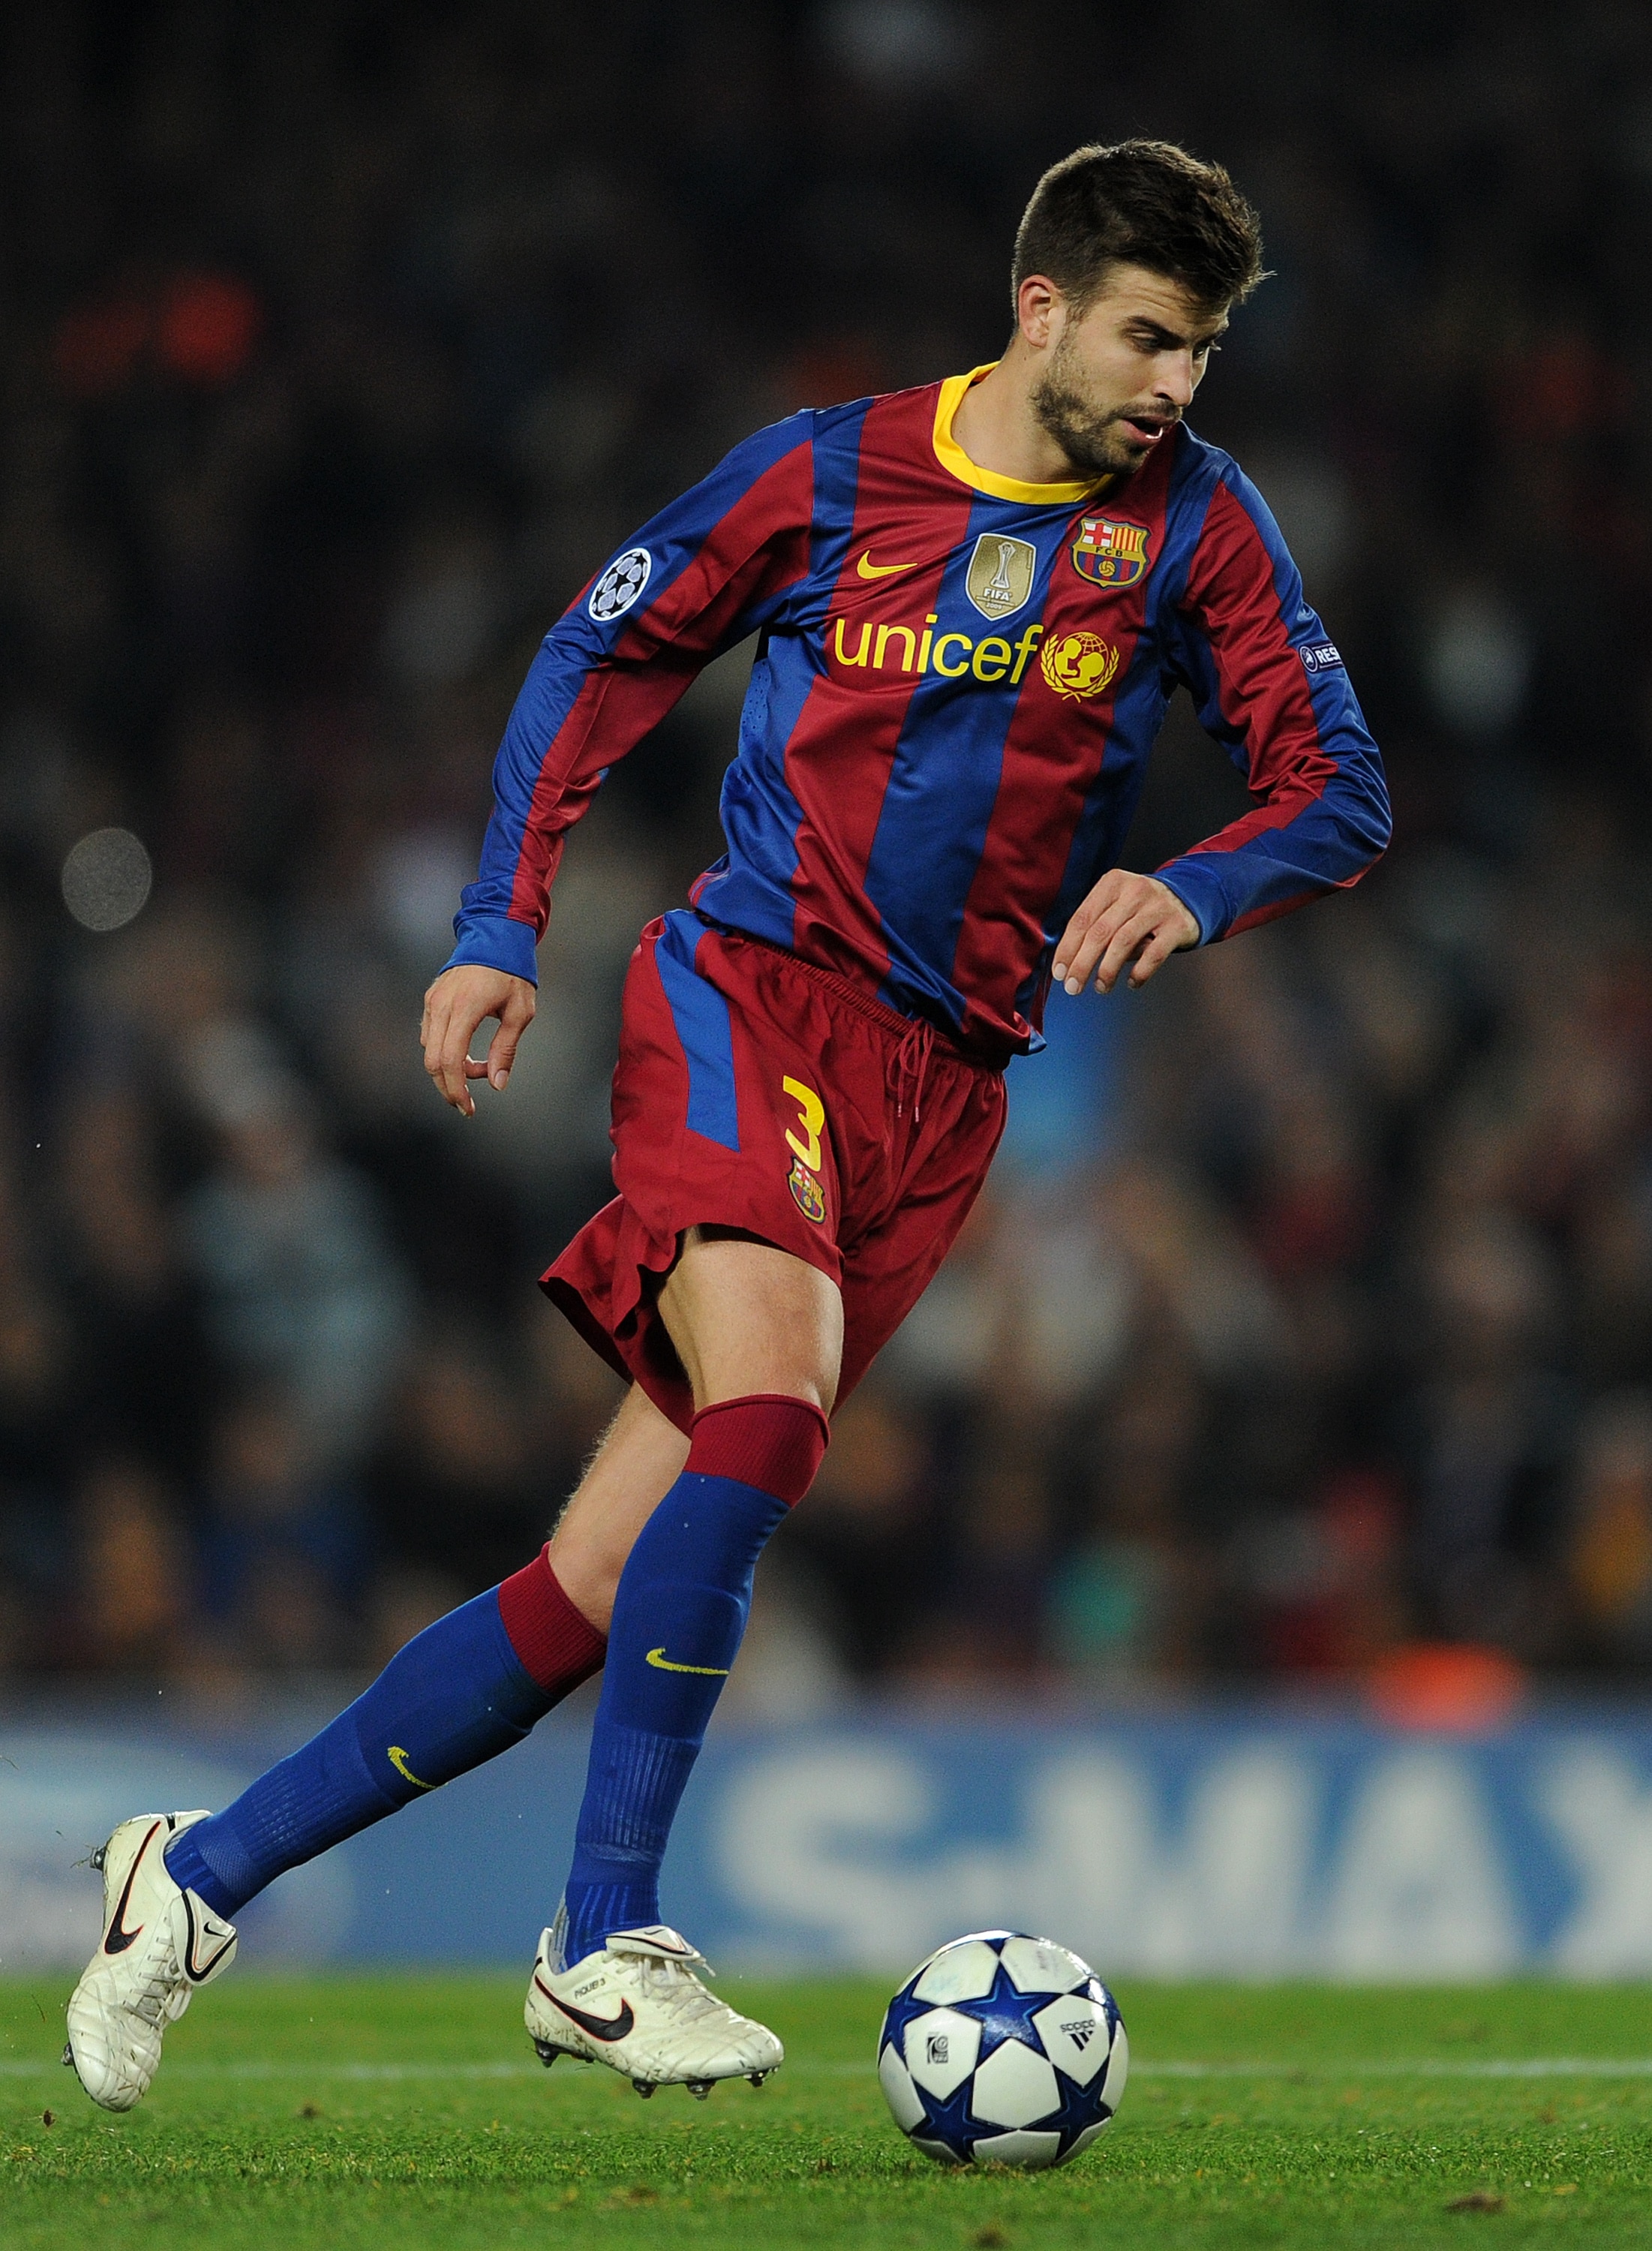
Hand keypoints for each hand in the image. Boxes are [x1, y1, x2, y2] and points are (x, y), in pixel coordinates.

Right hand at [420, 964, 536, 1116]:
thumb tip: (497, 1084)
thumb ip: (506, 1049)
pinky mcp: (431, 1000)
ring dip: (449, 1069)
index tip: (468, 1108)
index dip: (456, 1089)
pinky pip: (429, 1036)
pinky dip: (443, 1052)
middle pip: (433, 1061)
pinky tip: (465, 1053)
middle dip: (449, 1088)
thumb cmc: (512, 973)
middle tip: (468, 1104)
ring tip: (479, 1067)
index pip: (450, 1060)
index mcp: (465, 1008)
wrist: (494, 935)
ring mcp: (433, 1002)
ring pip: (428, 1051)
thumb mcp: (520, 1013)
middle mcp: (442, 1006)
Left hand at [1052, 870, 1198, 996]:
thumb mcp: (1117, 904)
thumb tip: (1069, 962)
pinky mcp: (1177, 926)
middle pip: (1099, 932)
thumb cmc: (1142, 908)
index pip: (1082, 918)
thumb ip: (1095, 925)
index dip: (1068, 948)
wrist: (1190, 897)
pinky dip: (1139, 972)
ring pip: (1123, 942)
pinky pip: (1154, 954)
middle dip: (1082, 964)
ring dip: (1107, 970)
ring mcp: (1157, 907)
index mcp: (1112, 883)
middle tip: (1073, 987)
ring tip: (1101, 988)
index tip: (1059, 972)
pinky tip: (1131, 983)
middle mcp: (1134, 891)